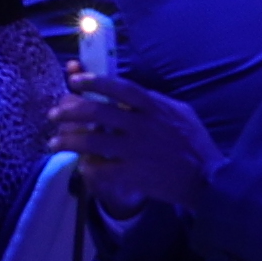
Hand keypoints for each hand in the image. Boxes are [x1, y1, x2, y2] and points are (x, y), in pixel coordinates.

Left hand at [49, 76, 218, 214]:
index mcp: (155, 108)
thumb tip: (126, 93)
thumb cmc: (195, 144)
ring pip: (92, 141)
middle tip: (54, 114)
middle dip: (70, 111)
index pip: (120, 88)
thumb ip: (154, 101)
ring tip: (53, 142)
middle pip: (97, 112)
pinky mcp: (133, 175)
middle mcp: (142, 127)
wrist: (208, 180)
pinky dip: (88, 167)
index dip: (95, 81)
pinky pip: (101, 169)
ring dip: (68, 141)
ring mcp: (136, 151)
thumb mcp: (181, 113)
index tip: (74, 80)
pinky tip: (82, 165)